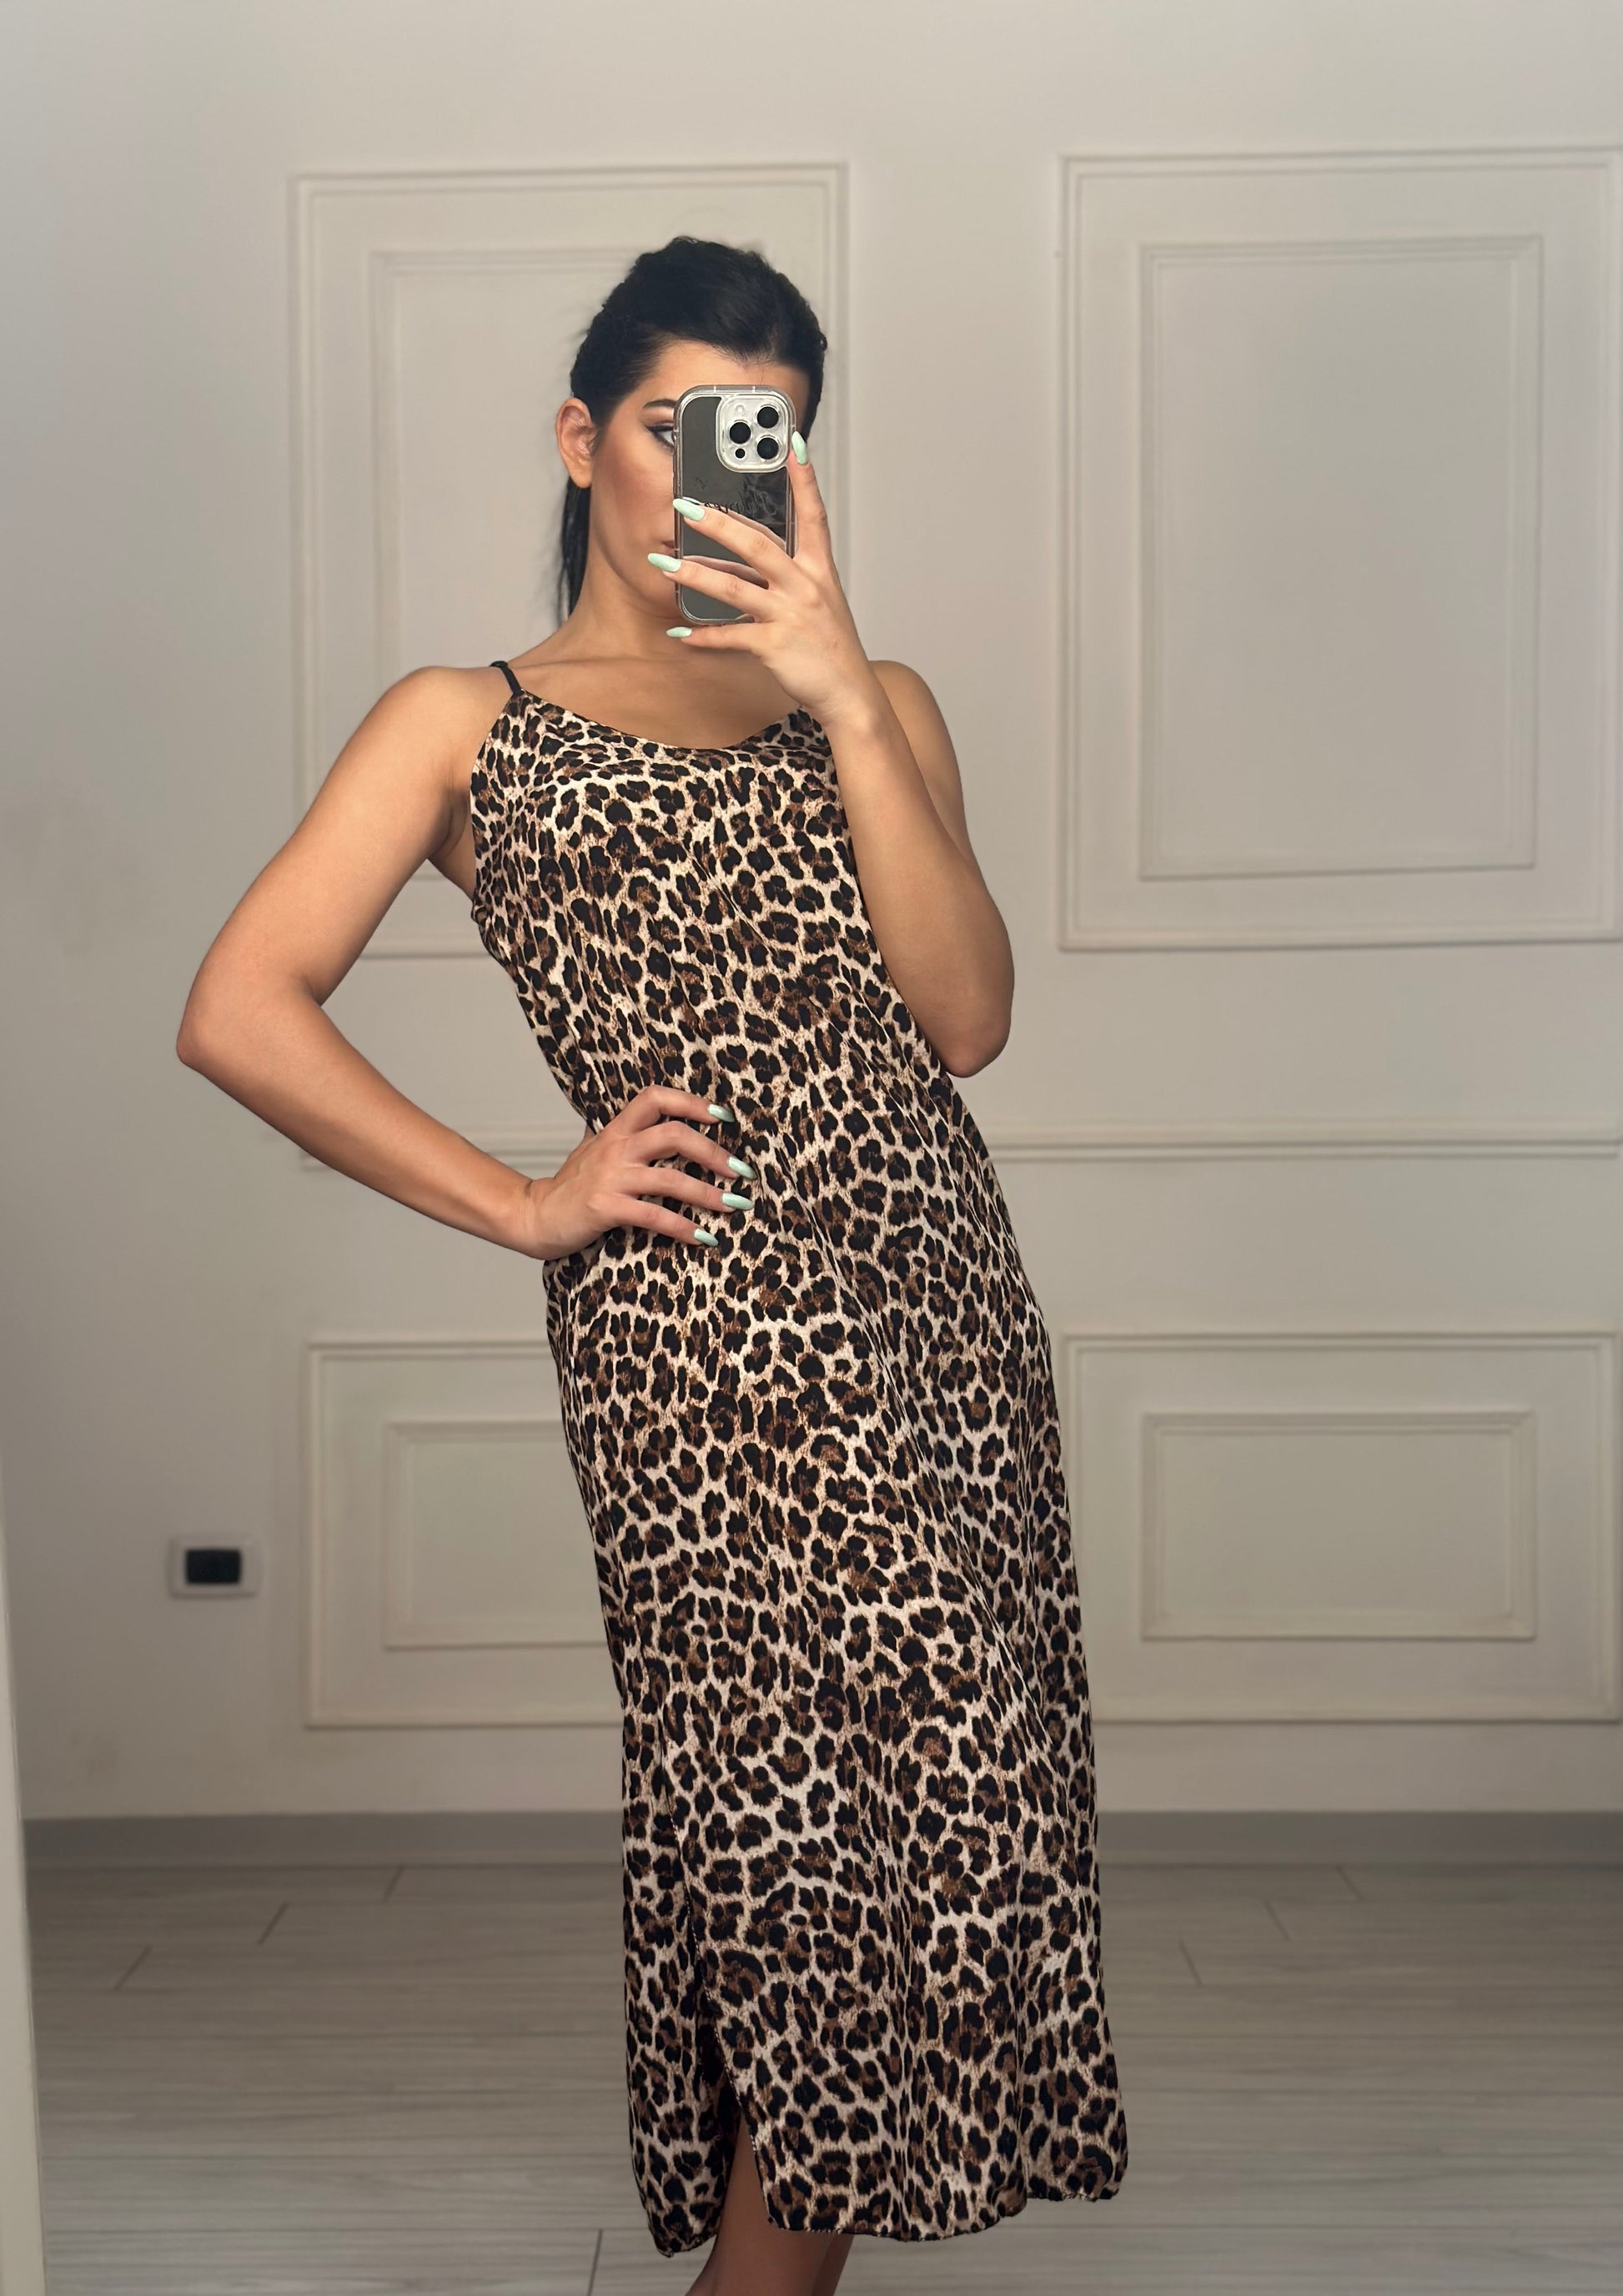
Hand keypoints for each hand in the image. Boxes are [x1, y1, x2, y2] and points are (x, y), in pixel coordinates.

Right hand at [507, 1085, 749, 1259]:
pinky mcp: (606, 1208)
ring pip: (670, 1178)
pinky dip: (683, 1227)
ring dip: (708, 1193)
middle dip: (713, 1152)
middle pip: (673, 1134)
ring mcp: (610, 1178)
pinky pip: (653, 1215)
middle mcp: (615, 1148)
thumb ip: (619, 1134)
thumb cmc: (569, 1186)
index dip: (691, 1102)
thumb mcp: (591, 1149)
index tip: (722, 1117)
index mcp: (615, 1131)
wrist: (534, 1215)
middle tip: (740, 1171)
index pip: (654, 1098)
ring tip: (733, 1205)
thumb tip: (646, 1118)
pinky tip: (703, 1237)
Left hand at [655, 437, 883, 730]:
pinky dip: (703, 636)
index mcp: (819, 570)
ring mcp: (790, 615)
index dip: (803, 478)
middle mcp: (806, 586)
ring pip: (735, 588)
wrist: (849, 694)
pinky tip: (680, 633)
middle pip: (758, 545)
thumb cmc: (830, 648)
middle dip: (718, 524)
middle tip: (685, 506)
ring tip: (664, 566)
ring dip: (695, 575)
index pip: (813, 514)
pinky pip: (731, 637)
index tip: (790, 443)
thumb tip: (740, 560)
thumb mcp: (817, 603)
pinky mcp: (776, 646)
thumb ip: (784, 576)